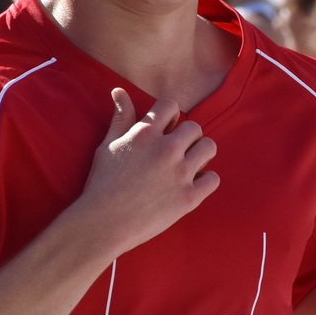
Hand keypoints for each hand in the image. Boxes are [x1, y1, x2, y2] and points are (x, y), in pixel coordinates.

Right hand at [76, 88, 219, 256]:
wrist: (104, 223)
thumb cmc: (102, 183)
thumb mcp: (108, 145)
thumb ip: (120, 118)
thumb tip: (119, 91)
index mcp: (146, 132)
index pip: (171, 105)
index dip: (169, 116)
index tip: (165, 128)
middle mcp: (166, 148)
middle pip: (194, 127)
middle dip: (187, 137)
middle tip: (177, 152)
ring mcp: (180, 173)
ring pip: (209, 148)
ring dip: (201, 153)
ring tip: (189, 165)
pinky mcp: (189, 197)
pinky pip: (213, 179)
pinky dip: (206, 181)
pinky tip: (193, 185)